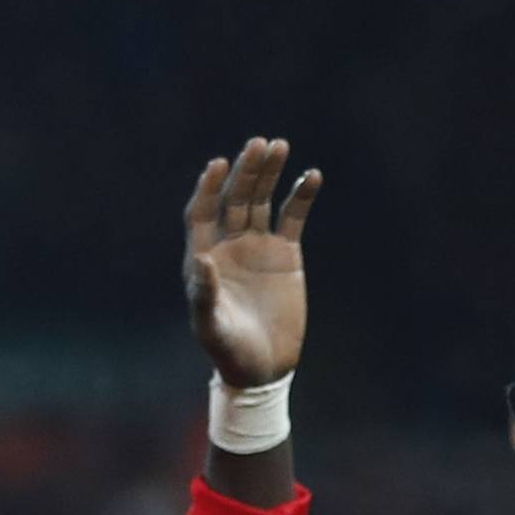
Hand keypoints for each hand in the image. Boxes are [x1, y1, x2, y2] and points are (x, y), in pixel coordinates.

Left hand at [184, 139, 321, 386]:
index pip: (202, 210)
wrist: (262, 368)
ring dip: (270, 172)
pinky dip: (301, 196)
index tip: (218, 165)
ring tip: (280, 146)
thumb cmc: (229, 351)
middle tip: (259, 145)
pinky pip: (292, 217)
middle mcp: (229, 243)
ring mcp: (257, 245)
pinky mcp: (285, 254)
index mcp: (204, 255)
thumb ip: (204, 295)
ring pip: (262, 199)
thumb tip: (202, 260)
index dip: (208, 187)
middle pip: (235, 197)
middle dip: (245, 171)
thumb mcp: (212, 327)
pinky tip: (312, 176)